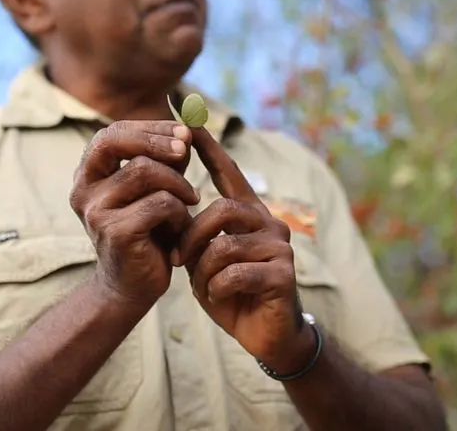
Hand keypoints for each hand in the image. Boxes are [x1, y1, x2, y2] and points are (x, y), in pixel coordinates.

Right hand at [69, 120, 198, 311]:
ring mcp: (95, 211)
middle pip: (118, 142)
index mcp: (88, 174)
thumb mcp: (157, 188)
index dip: (149, 128)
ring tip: (189, 202)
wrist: (134, 286)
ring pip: (145, 171)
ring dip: (177, 183)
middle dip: (158, 140)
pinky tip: (180, 227)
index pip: (112, 132)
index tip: (182, 132)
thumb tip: (187, 126)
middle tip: (186, 148)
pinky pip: (159, 203)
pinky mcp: (115, 233)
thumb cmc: (149, 231)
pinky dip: (179, 211)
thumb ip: (167, 158)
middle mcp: (83, 189)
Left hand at [175, 127, 315, 373]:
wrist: (266, 335)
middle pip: (222, 210)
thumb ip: (196, 234)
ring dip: (204, 268)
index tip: (189, 121)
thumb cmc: (232, 293)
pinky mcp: (284, 273)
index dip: (209, 147)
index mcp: (249, 214)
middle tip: (180, 260)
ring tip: (203, 285)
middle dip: (192, 236)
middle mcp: (268, 222)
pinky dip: (218, 287)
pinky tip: (221, 297)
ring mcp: (280, 246)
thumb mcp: (205, 260)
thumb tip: (173, 207)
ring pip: (225, 243)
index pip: (229, 173)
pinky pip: (236, 271)